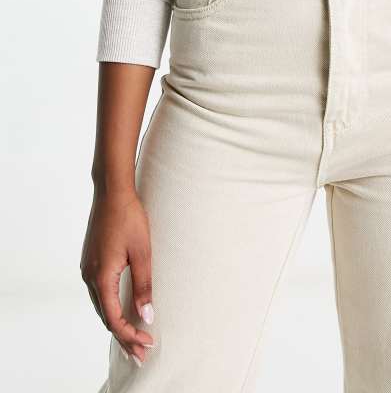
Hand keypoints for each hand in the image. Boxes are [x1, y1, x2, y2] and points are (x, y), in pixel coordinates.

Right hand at [80, 187, 153, 366]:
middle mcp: (90, 276)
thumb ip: (143, 285)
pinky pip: (100, 292)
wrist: (113, 192)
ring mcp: (89, 267)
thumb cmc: (130, 219)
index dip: (130, 334)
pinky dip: (111, 306)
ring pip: (102, 305)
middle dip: (124, 335)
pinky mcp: (92, 260)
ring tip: (135, 336)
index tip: (148, 343)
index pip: (114, 318)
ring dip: (118, 322)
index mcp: (102, 277)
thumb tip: (146, 315)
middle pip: (106, 316)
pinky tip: (123, 309)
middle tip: (142, 352)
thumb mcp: (142, 253)